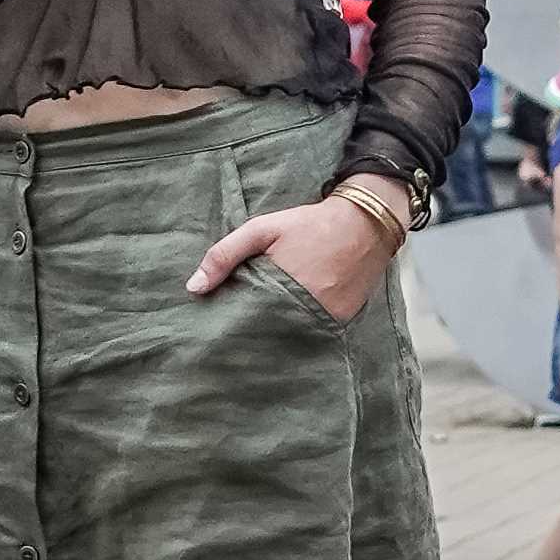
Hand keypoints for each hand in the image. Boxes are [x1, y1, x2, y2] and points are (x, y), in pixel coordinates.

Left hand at [188, 193, 391, 321]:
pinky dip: (302, 329)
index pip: (245, 320)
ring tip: (264, 329)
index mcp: (279, 286)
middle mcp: (304, 308)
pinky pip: (314, 332)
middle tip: (238, 333)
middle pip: (268, 333)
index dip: (232, 324)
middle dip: (253, 332)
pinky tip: (292, 322)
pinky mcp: (343, 321)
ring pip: (291, 335)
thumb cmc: (309, 224)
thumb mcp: (262, 230)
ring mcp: (326, 317)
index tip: (220, 328)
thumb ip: (225, 255)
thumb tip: (193, 288)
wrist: (365, 223)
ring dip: (278, 333)